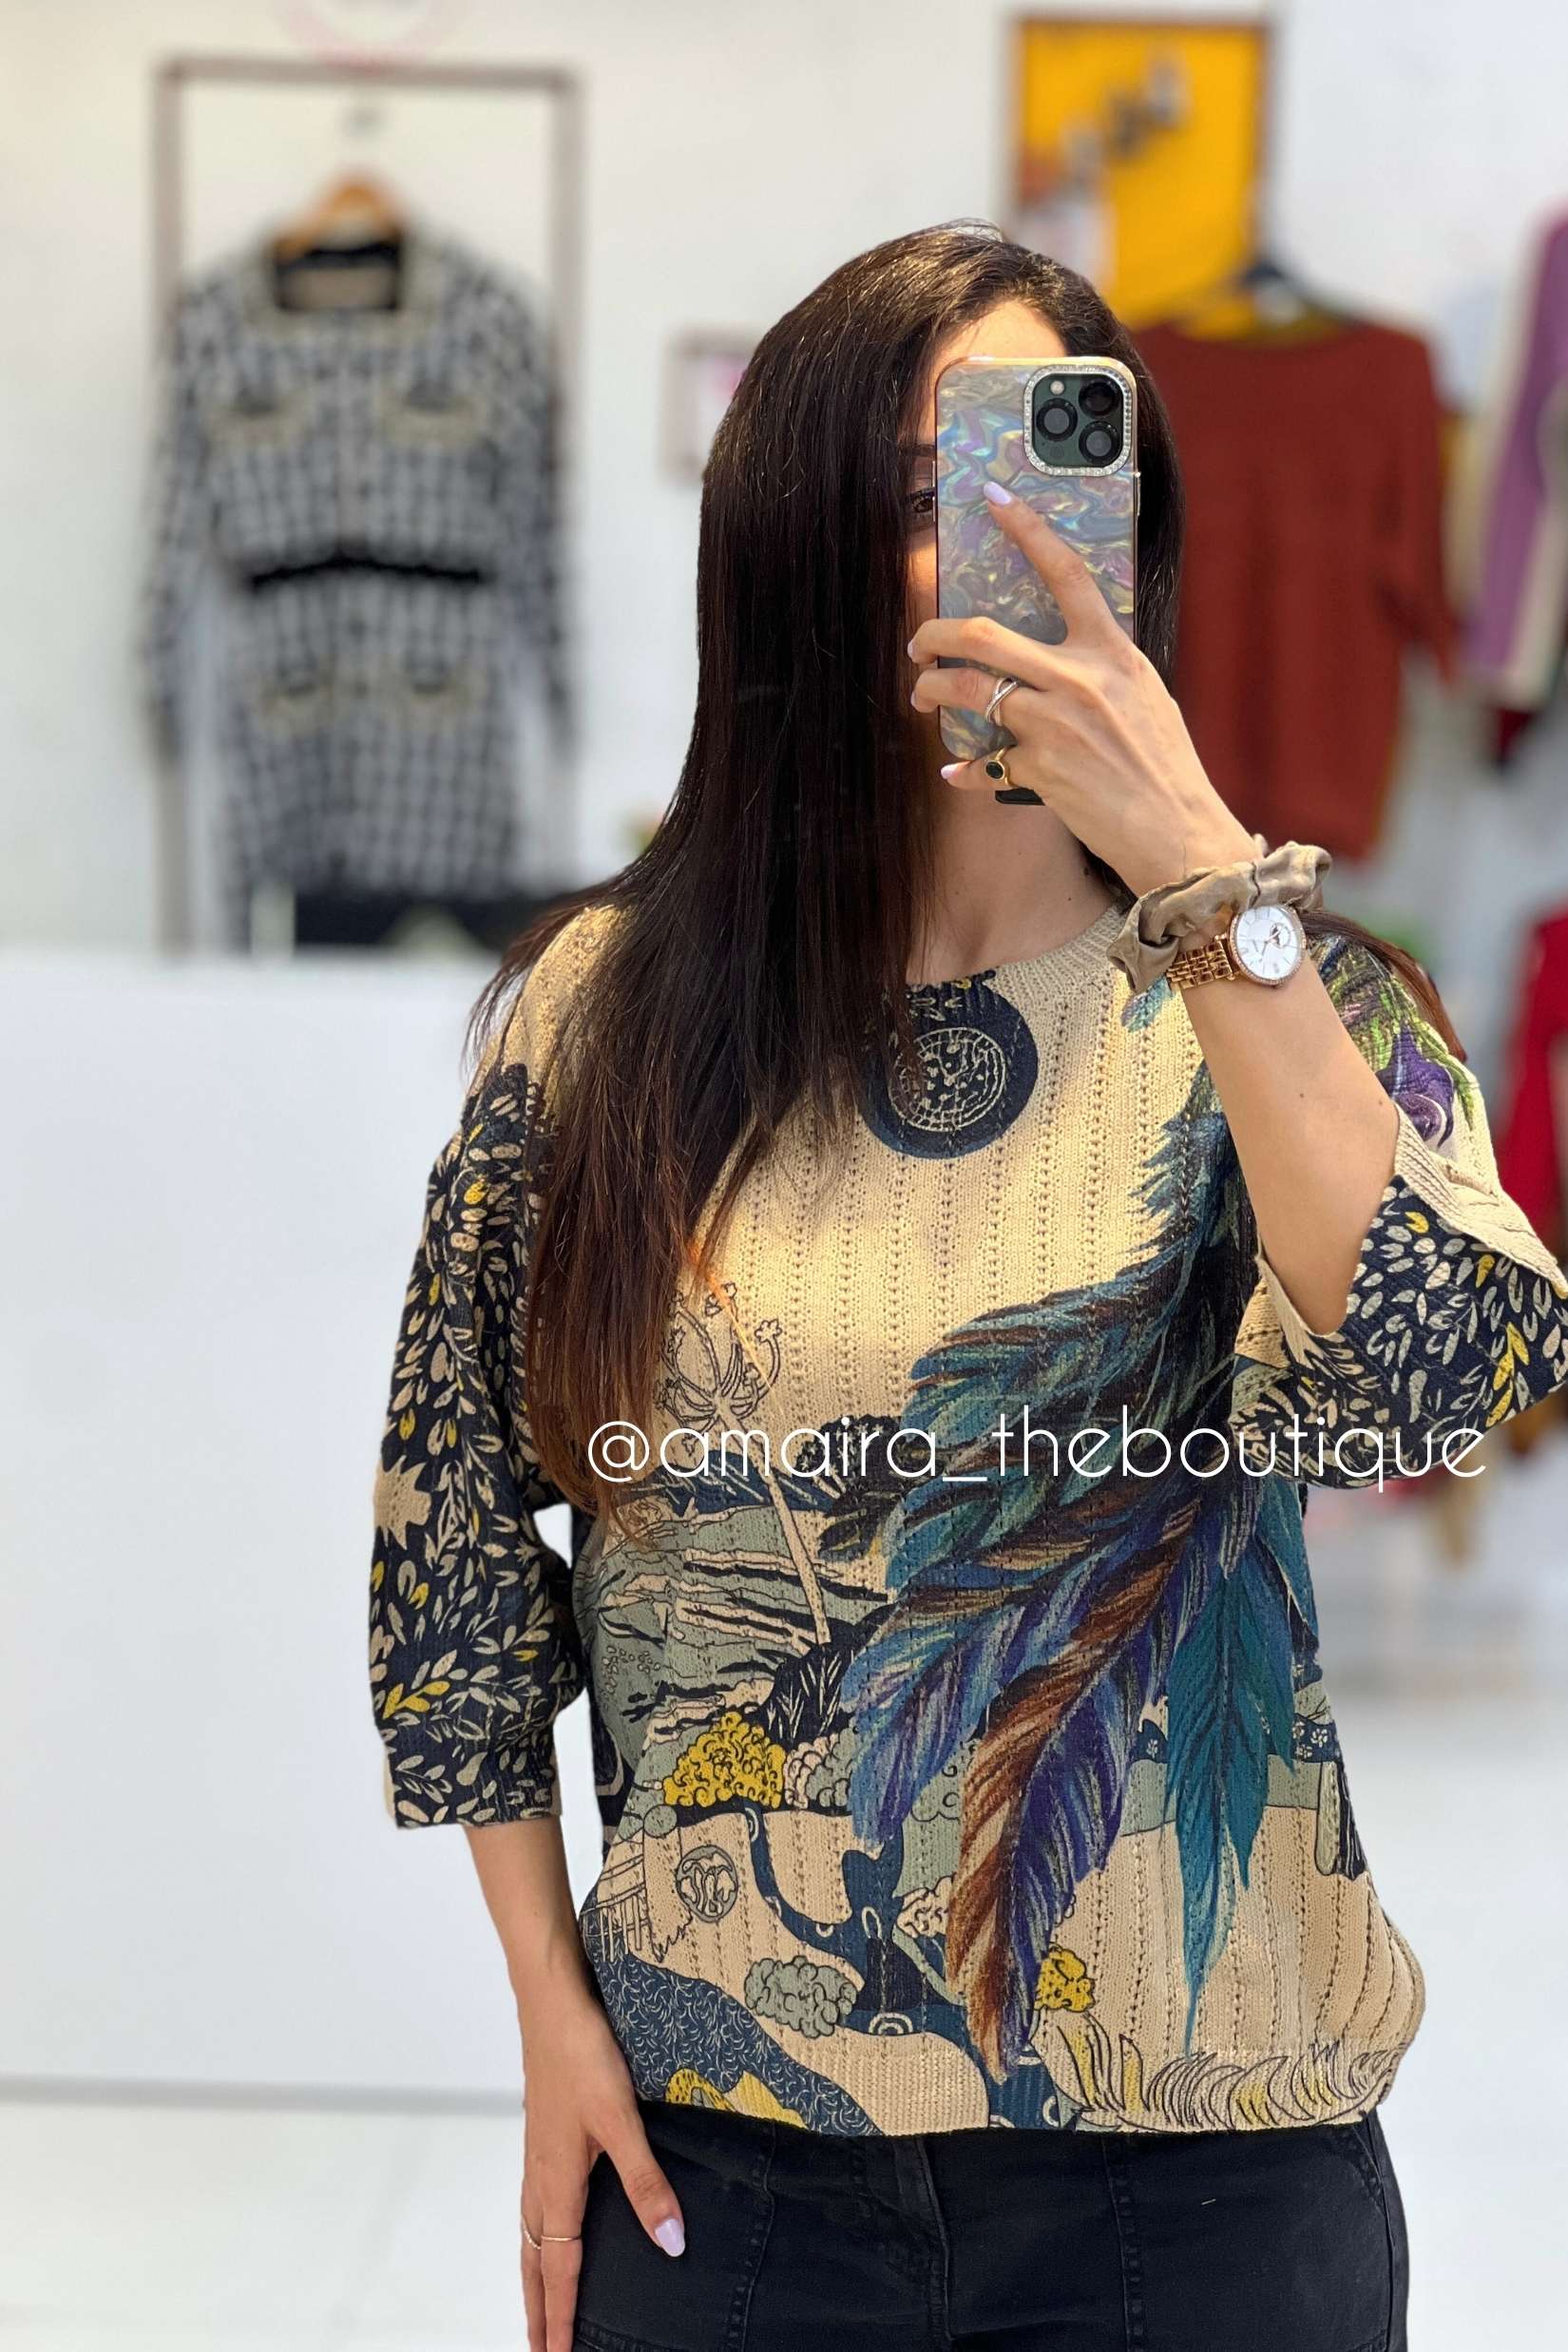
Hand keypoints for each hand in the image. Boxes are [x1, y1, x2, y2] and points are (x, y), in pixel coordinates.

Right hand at [520, 1985, 684, 2351]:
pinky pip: (535, 2201)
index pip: (558, 2269)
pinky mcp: (545, 2131)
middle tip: (542, 2349)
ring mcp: (538, 2152)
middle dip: (538, 2309)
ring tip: (542, 2302)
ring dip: (536, 2273)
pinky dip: (538, 2233)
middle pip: (534, 2261)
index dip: (561, 2318)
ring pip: (531, 2231)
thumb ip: (647, 2181)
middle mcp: (540, 2175)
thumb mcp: (621, 2118)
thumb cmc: (580, 2052)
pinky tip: (555, 2221)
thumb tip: (671, 2242)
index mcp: (556, 2183)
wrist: (550, 1997)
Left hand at [908, 483, 1255, 897]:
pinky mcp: (1040, 769)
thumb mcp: (1144, 698)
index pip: (1066, 574)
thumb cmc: (1165, 767)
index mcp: (1113, 652)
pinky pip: (985, 762)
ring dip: (934, 691)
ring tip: (924, 696)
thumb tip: (1059, 658)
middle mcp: (1080, 680)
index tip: (993, 499)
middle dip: (936, 635)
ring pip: (970, 692)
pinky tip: (958, 771)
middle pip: (985, 636)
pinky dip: (967, 768)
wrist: (1178, 833)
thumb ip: (1101, 670)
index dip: (1027, 530)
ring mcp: (1055, 724)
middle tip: (920, 643)